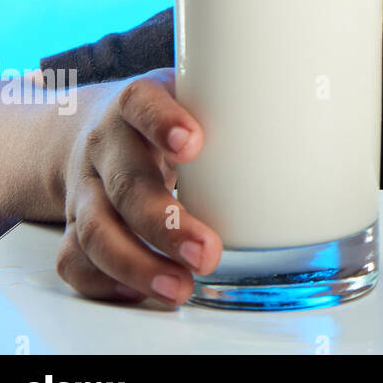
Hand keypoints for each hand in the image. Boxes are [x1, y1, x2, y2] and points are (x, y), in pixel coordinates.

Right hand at [57, 68, 220, 305]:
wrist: (92, 129)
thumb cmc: (163, 114)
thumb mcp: (192, 92)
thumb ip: (234, 104)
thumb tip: (308, 118)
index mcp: (134, 106)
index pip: (142, 104)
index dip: (163, 123)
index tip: (194, 144)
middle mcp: (105, 147)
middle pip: (126, 185)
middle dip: (165, 224)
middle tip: (207, 251)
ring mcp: (86, 189)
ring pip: (96, 231)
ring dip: (138, 265)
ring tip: (180, 285)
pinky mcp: (75, 225)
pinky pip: (77, 261)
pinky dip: (106, 282)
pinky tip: (143, 290)